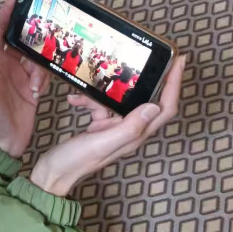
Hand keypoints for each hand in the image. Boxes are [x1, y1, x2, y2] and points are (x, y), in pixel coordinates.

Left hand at [0, 0, 50, 157]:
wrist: (3, 143)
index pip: (0, 29)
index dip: (8, 10)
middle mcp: (6, 66)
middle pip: (22, 39)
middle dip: (33, 29)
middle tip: (47, 17)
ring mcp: (21, 77)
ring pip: (35, 55)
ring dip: (41, 55)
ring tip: (45, 57)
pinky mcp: (33, 89)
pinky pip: (43, 73)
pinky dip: (44, 74)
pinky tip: (42, 81)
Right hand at [30, 54, 185, 195]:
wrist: (53, 173)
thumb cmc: (76, 162)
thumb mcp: (102, 142)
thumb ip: (129, 127)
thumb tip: (154, 106)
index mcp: (135, 135)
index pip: (164, 108)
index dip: (174, 84)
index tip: (179, 61)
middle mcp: (129, 131)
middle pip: (148, 100)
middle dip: (149, 79)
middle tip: (150, 58)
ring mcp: (114, 129)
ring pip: (118, 101)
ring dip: (104, 92)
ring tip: (87, 86)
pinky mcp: (100, 127)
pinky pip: (100, 106)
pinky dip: (88, 100)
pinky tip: (74, 99)